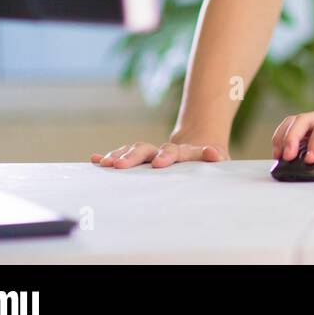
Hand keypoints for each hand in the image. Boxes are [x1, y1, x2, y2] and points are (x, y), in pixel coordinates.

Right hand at [91, 138, 229, 168]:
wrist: (201, 151)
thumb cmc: (210, 163)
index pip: (174, 151)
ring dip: (118, 156)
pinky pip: (123, 157)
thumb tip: (215, 154)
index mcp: (184, 152)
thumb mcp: (219, 161)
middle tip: (120, 165)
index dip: (166, 155)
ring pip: (133, 151)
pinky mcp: (142, 159)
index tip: (158, 163)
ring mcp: (152, 154)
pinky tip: (94, 161)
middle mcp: (164, 151)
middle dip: (133, 156)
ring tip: (104, 164)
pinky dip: (108, 158)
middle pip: (147, 149)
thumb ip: (216, 158)